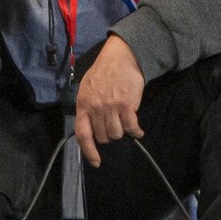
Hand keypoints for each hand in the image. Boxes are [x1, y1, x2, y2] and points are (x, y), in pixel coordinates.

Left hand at [74, 35, 145, 167]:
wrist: (120, 57)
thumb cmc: (103, 72)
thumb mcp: (87, 88)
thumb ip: (87, 106)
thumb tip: (90, 126)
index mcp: (83, 105)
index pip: (82, 134)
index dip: (89, 151)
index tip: (96, 162)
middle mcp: (95, 108)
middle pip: (102, 136)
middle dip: (108, 136)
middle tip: (114, 127)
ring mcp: (111, 108)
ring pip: (116, 134)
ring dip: (122, 133)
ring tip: (125, 125)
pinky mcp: (126, 106)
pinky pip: (131, 128)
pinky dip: (136, 132)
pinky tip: (138, 131)